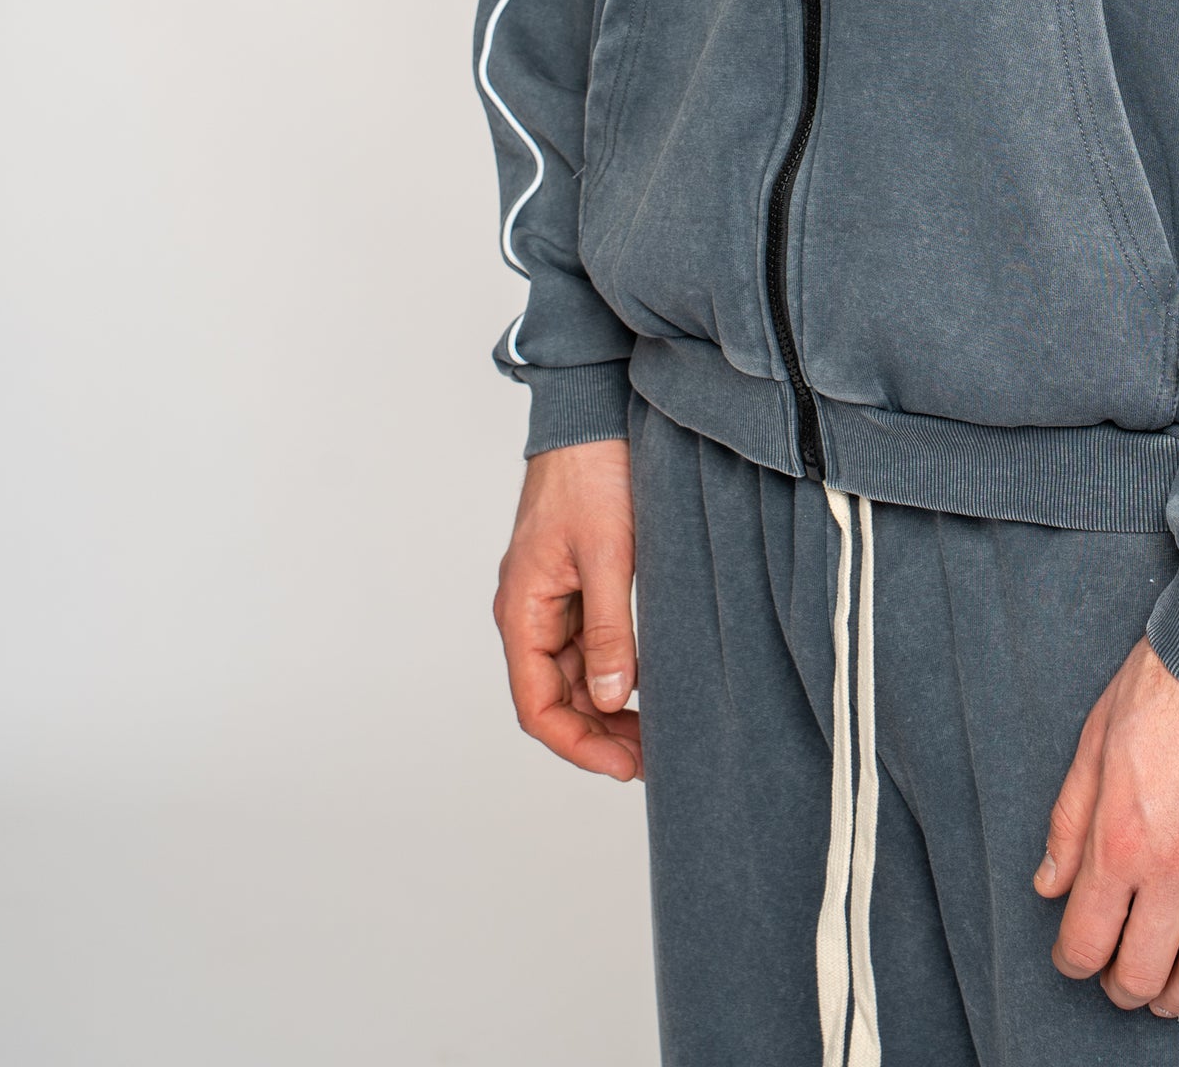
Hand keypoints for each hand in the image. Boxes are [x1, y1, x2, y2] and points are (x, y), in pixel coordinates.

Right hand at [492, 437, 642, 781]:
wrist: (591, 412)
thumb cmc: (592, 473)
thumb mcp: (607, 554)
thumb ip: (608, 628)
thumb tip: (612, 700)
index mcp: (522, 610)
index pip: (538, 705)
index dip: (578, 745)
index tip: (625, 766)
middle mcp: (529, 610)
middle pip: (555, 697)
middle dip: (598, 733)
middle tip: (652, 755)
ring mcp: (551, 597)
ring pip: (574, 674)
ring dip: (608, 706)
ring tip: (657, 728)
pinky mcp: (575, 581)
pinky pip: (587, 642)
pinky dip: (613, 669)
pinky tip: (647, 682)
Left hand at [1035, 636, 1178, 1016]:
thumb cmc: (1166, 681)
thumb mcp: (1095, 739)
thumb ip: (1070, 820)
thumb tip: (1050, 885)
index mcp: (1120, 839)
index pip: (1086, 940)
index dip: (1075, 962)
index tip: (1078, 957)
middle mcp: (1176, 865)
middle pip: (1145, 972)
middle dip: (1125, 988)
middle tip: (1124, 980)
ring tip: (1174, 988)